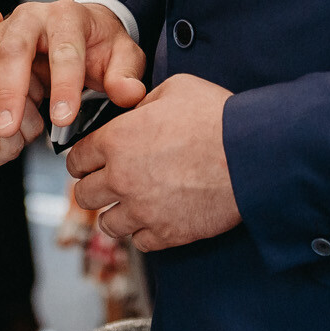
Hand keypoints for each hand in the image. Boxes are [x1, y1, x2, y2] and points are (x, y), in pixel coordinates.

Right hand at [0, 0, 147, 137]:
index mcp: (66, 16)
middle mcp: (30, 17)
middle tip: (8, 128)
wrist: (81, 30)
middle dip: (11, 90)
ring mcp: (7, 30)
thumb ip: (126, 75)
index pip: (65, 51)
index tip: (63, 119)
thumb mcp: (124, 56)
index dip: (64, 85)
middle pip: (15, 50)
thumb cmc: (102, 45)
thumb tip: (128, 94)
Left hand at [67, 74, 240, 251]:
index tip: (89, 162)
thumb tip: (135, 112)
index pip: (77, 159)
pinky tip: (156, 217)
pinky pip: (139, 242)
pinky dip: (144, 232)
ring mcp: (143, 210)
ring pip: (107, 224)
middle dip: (93, 187)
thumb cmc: (217, 117)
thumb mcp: (175, 89)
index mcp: (116, 140)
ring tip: (131, 204)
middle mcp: (122, 178)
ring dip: (116, 214)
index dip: (82, 159)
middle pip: (84, 195)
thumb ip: (144, 102)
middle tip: (107, 183)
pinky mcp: (167, 234)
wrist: (252, 155)